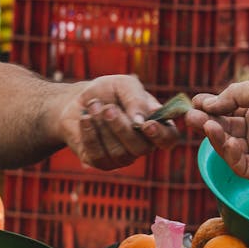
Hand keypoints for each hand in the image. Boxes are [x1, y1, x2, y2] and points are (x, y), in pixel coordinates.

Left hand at [60, 75, 178, 169]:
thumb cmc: (108, 91)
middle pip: (141, 148)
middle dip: (122, 127)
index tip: (146, 125)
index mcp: (156, 124)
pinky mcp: (102, 162)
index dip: (161, 135)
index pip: (169, 138)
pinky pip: (98, 155)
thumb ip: (136, 99)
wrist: (80, 99)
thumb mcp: (124, 84)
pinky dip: (90, 134)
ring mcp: (123, 157)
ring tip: (94, 106)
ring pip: (119, 152)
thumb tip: (140, 122)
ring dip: (103, 127)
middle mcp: (143, 144)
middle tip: (108, 108)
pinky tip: (85, 118)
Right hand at [188, 77, 248, 181]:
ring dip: (214, 136)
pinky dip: (228, 152)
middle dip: (207, 122)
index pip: (228, 111)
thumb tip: (207, 103)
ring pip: (228, 147)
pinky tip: (224, 139)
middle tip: (190, 116)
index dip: (212, 107)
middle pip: (225, 129)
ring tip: (204, 124)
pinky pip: (239, 163)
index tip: (196, 102)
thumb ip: (231, 96)